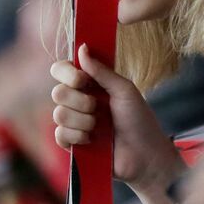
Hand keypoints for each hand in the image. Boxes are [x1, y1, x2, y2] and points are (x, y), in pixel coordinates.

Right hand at [49, 44, 182, 196]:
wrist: (145, 155)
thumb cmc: (140, 120)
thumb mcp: (125, 90)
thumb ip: (102, 70)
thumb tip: (81, 47)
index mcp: (90, 84)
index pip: (61, 70)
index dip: (67, 73)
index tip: (82, 80)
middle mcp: (78, 101)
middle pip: (57, 92)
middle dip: (79, 101)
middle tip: (97, 108)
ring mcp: (74, 123)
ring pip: (59, 114)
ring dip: (82, 121)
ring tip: (99, 127)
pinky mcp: (73, 143)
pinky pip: (60, 135)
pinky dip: (77, 137)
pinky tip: (91, 140)